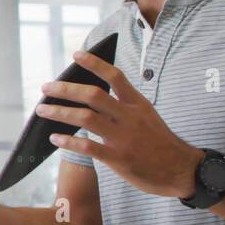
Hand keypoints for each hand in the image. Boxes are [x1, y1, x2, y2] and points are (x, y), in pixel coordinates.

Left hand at [38, 50, 201, 198]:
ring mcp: (124, 137)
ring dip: (59, 112)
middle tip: (46, 87)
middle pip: (93, 95)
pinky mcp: (119, 158)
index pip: (115, 76)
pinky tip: (55, 138)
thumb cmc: (160, 143)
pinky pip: (88, 147)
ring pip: (86, 118)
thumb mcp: (148, 116)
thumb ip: (124, 105)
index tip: (76, 54)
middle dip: (65, 89)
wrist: (182, 170)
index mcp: (137, 104)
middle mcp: (129, 117)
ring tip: (42, 110)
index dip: (94, 63)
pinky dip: (68, 141)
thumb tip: (95, 95)